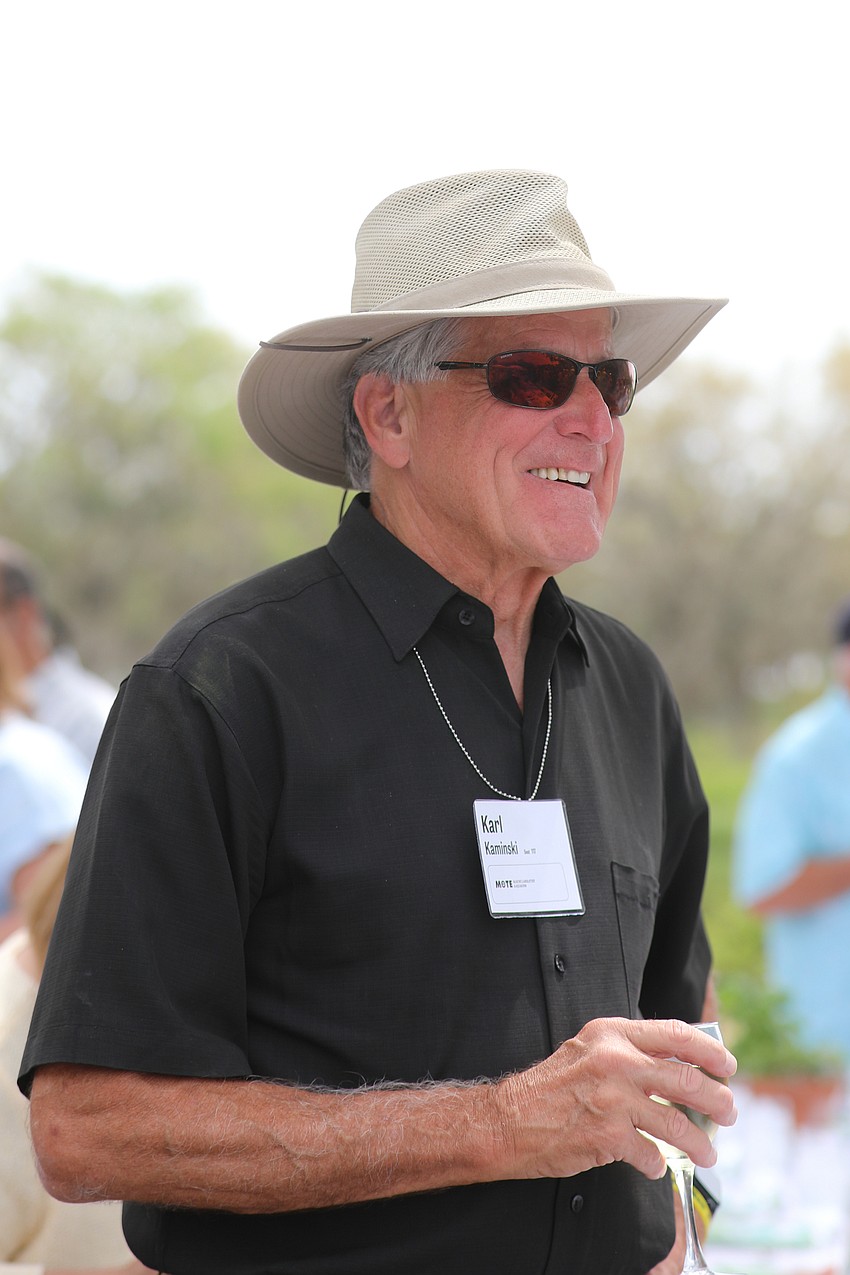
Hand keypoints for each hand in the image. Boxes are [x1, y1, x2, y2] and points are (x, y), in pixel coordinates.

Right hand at [493, 1016, 735, 1182]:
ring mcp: (614, 1101)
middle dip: (718, 1102)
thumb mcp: (588, 1048)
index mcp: (613, 1034)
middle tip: (729, 1112)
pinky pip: (650, 1154)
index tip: (727, 1064)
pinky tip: (656, 1165)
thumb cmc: (550, 1085)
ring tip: (708, 1153)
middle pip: (687, 1081)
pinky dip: (657, 1164)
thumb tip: (674, 1061)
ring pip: (677, 1125)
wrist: (510, 1119)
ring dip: (700, 1144)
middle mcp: (617, 1062)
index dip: (709, 1051)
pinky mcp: (608, 1137)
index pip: (676, 1035)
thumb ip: (627, 1049)